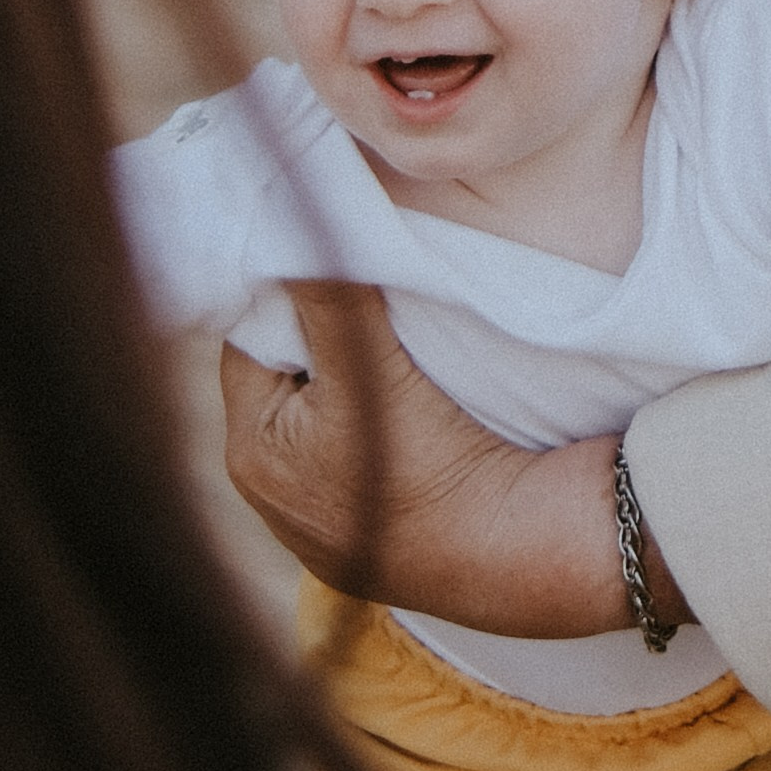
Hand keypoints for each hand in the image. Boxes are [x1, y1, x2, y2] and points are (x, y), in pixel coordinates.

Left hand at [218, 281, 664, 636]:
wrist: (520, 558)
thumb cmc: (434, 465)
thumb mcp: (372, 370)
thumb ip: (327, 293)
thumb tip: (289, 213)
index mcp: (251, 454)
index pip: (250, 343)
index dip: (287, 295)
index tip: (329, 257)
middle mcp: (271, 498)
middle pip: (285, 379)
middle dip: (315, 336)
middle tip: (366, 290)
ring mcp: (321, 524)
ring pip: (321, 415)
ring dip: (348, 378)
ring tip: (393, 340)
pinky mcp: (371, 538)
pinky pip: (354, 455)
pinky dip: (375, 422)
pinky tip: (414, 401)